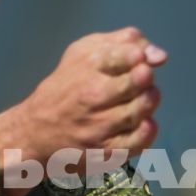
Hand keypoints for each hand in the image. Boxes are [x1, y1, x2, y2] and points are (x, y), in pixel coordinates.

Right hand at [0, 28, 163, 193]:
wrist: (35, 132)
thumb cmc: (67, 87)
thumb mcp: (83, 54)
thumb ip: (123, 44)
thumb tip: (160, 55)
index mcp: (86, 67)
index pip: (114, 57)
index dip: (134, 56)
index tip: (140, 58)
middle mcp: (90, 96)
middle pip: (132, 84)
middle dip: (144, 78)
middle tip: (144, 77)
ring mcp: (98, 126)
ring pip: (138, 111)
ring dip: (149, 101)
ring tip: (146, 97)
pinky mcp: (105, 151)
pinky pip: (137, 141)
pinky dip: (147, 130)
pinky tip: (145, 122)